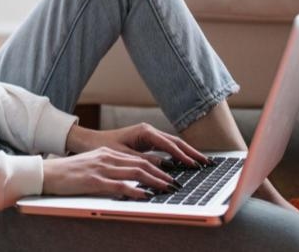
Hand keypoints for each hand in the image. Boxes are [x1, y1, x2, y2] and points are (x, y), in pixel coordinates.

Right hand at [41, 147, 176, 198]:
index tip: (170, 175)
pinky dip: (135, 190)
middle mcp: (107, 158)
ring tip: (167, 189)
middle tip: (176, 183)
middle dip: (162, 174)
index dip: (157, 167)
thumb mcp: (92, 165)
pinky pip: (119, 185)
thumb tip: (129, 178)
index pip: (138, 159)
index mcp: (107, 153)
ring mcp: (101, 168)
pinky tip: (145, 195)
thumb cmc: (68, 173)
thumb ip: (110, 169)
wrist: (47, 173)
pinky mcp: (94, 180)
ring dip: (154, 181)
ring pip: (135, 172)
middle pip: (141, 164)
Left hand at [65, 122, 210, 168]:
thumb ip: (145, 161)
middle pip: (176, 142)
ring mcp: (149, 135)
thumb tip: (166, 168)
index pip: (169, 145)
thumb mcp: (124, 156)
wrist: (91, 141)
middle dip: (192, 153)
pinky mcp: (147, 141)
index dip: (183, 156)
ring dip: (188, 153)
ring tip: (203, 163)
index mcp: (145, 131)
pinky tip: (187, 163)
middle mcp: (149, 131)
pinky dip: (178, 155)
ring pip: (173, 144)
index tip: (194, 165)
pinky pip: (167, 148)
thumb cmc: (104, 147)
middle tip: (207, 163)